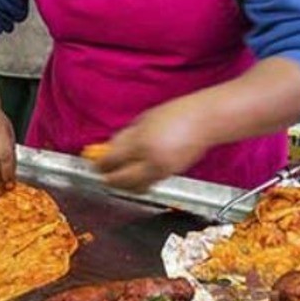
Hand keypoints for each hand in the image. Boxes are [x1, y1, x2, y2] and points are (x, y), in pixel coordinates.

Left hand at [95, 100, 219, 191]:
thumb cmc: (176, 114)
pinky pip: (149, 183)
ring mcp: (161, 169)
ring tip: (117, 180)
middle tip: (103, 177)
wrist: (204, 121)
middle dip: (109, 180)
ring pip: (135, 186)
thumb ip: (126, 136)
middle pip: (121, 179)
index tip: (94, 165)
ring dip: (123, 186)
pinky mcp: (171, 175)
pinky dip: (139, 183)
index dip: (100, 165)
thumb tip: (109, 149)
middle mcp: (150, 159)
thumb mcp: (144, 120)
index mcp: (140, 141)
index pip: (112, 160)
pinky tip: (135, 179)